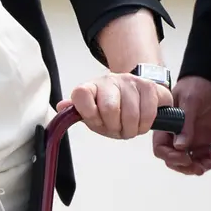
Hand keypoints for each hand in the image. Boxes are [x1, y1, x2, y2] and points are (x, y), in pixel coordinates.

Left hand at [57, 72, 172, 138]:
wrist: (135, 93)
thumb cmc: (111, 106)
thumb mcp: (91, 112)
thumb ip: (76, 111)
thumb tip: (61, 107)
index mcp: (90, 87)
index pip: (81, 95)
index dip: (89, 114)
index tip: (96, 122)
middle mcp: (108, 80)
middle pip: (109, 109)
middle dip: (114, 127)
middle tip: (116, 130)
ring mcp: (129, 81)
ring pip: (131, 114)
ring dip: (130, 129)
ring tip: (128, 128)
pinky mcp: (149, 85)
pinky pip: (148, 112)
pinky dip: (145, 125)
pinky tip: (140, 124)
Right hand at [153, 76, 210, 174]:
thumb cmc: (197, 85)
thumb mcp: (190, 101)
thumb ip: (185, 124)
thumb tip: (180, 146)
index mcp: (167, 125)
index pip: (161, 148)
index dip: (170, 156)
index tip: (184, 158)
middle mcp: (176, 134)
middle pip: (172, 158)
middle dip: (184, 166)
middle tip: (197, 167)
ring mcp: (190, 138)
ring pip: (187, 161)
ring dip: (196, 167)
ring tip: (208, 164)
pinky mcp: (203, 139)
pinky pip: (202, 157)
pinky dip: (207, 162)